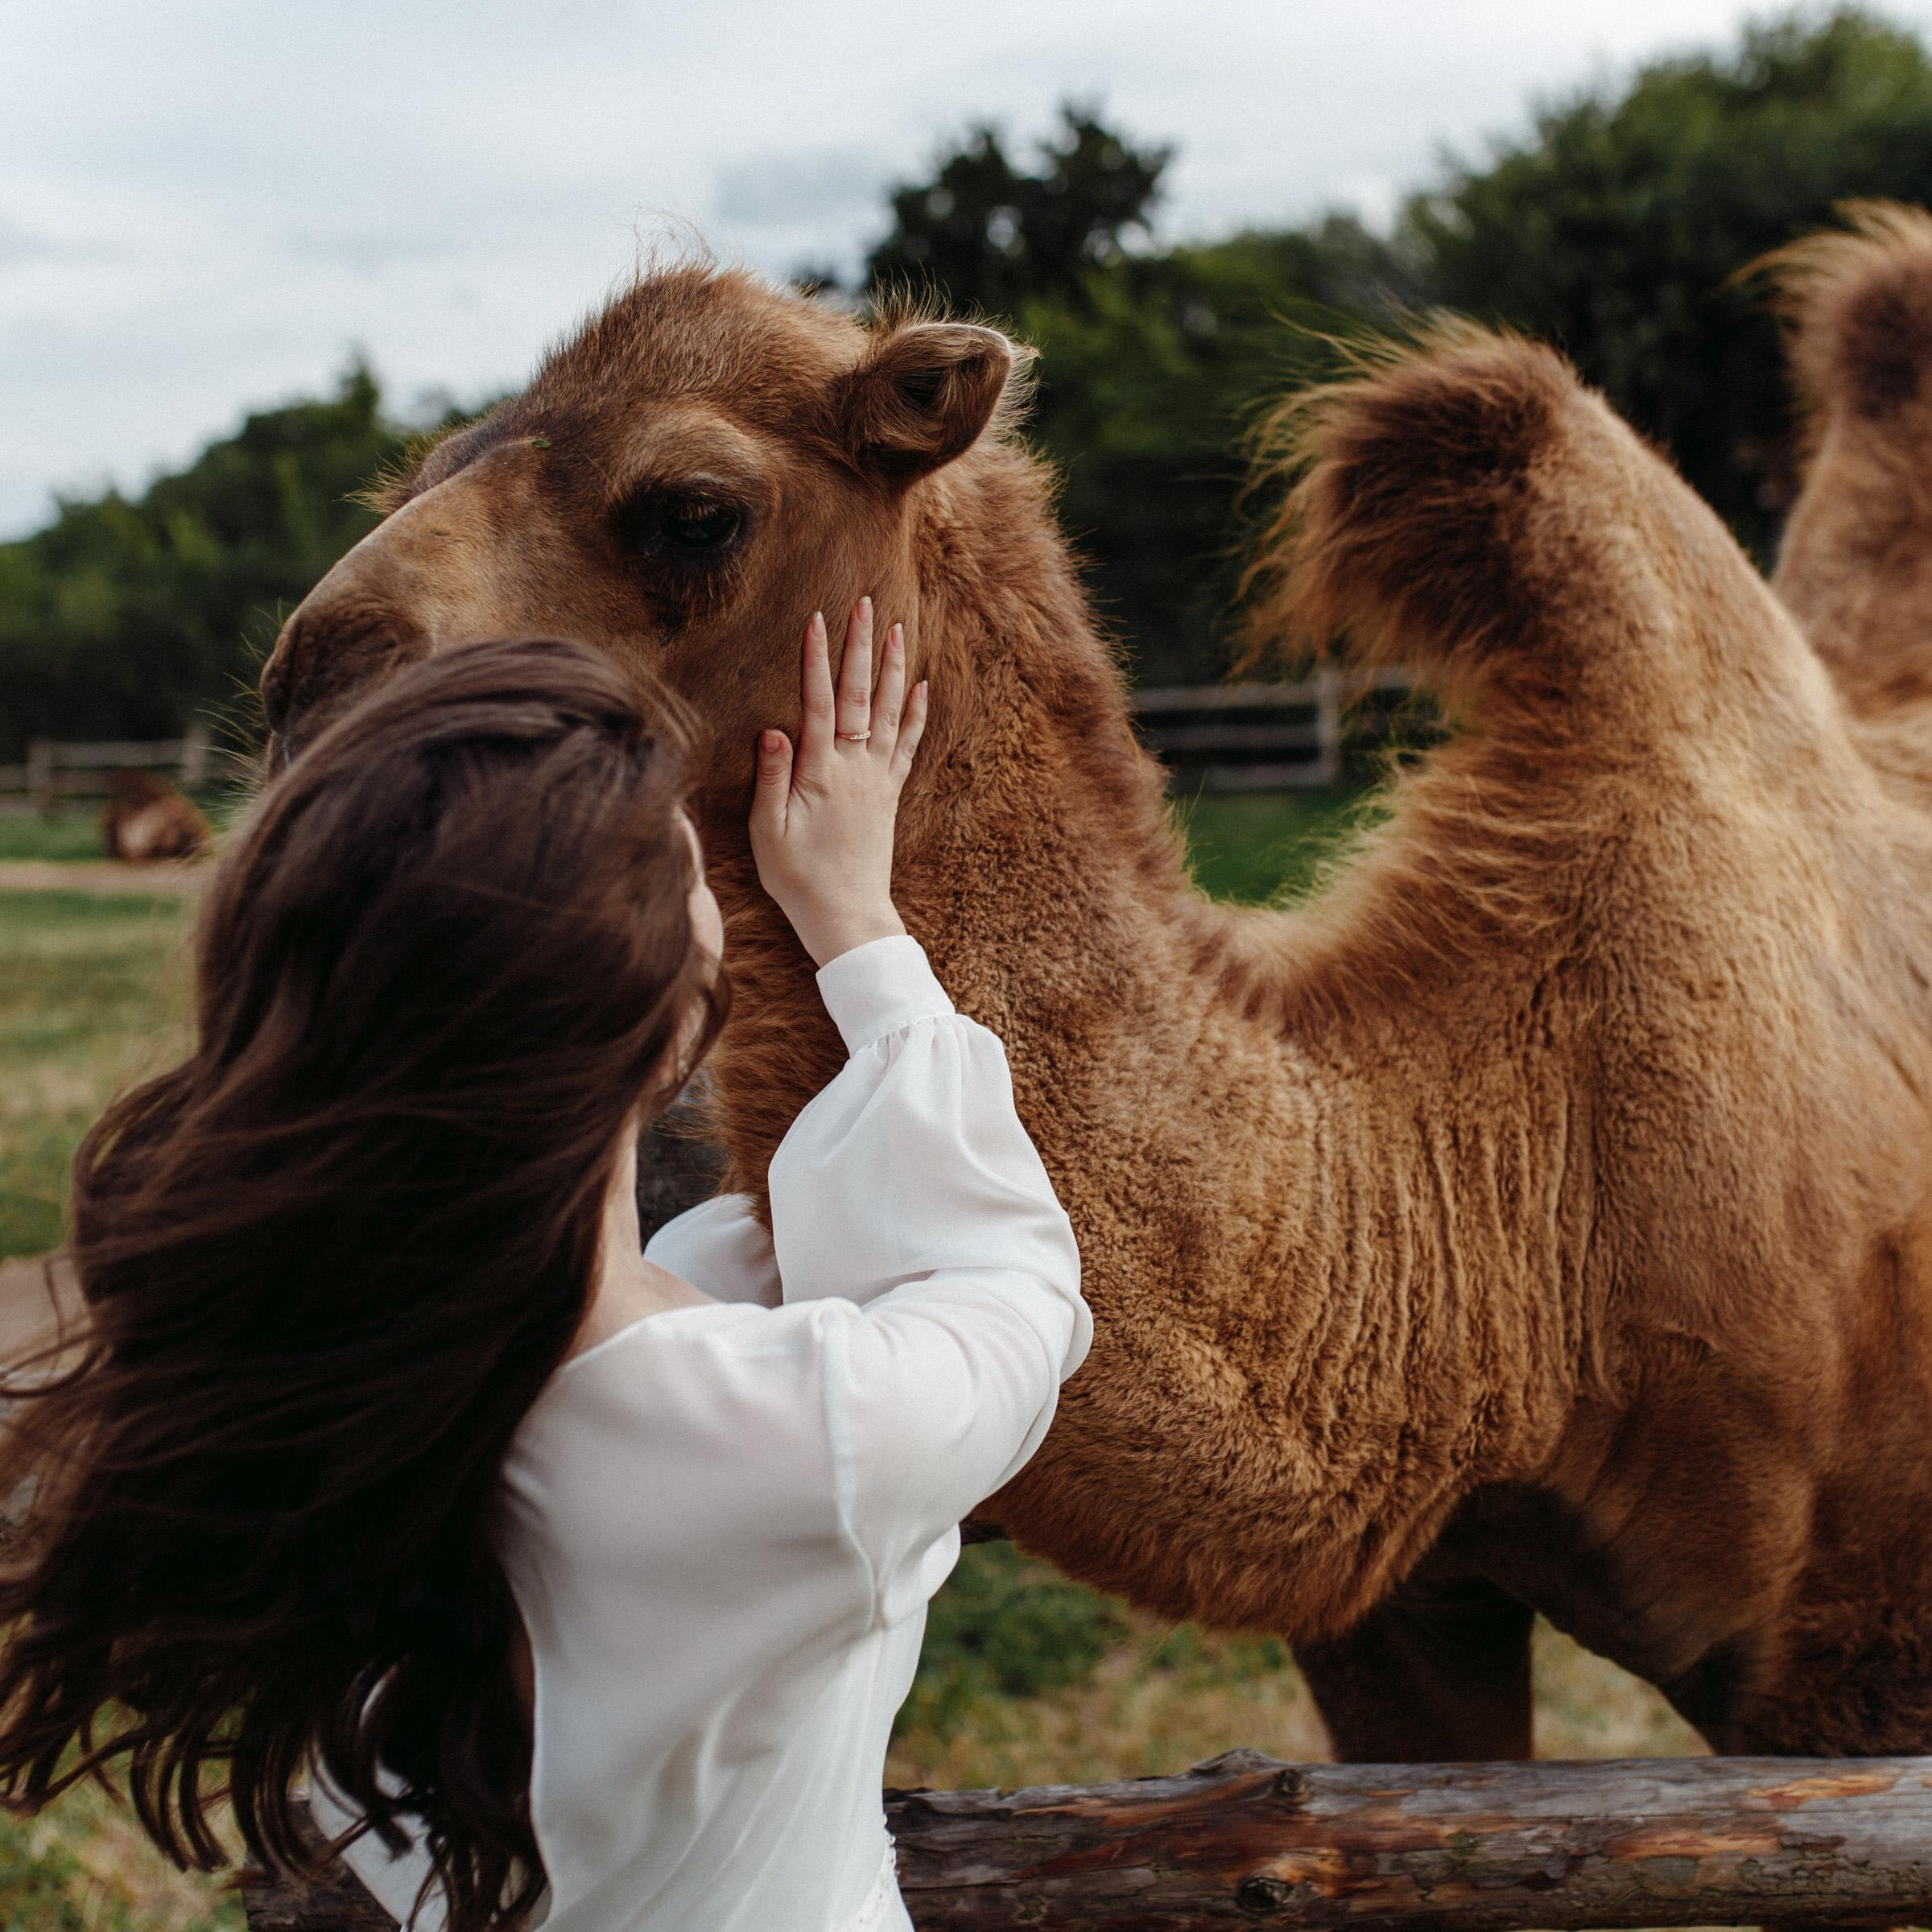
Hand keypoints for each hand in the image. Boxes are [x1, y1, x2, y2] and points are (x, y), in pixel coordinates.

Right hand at [750, 598, 928, 966]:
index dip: (816, 660)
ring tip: (898, 629)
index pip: (819, 704)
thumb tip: (773, 730)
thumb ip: (772, 780)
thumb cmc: (798, 879)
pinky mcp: (889, 794)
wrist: (847, 916)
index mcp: (821, 774)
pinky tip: (923, 687)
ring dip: (894, 669)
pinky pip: (909, 745)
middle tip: (864, 604)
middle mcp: (856, 769)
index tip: (817, 619)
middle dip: (861, 647)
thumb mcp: (769, 833)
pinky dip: (917, 713)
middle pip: (860, 696)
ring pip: (891, 712)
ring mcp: (878, 780)